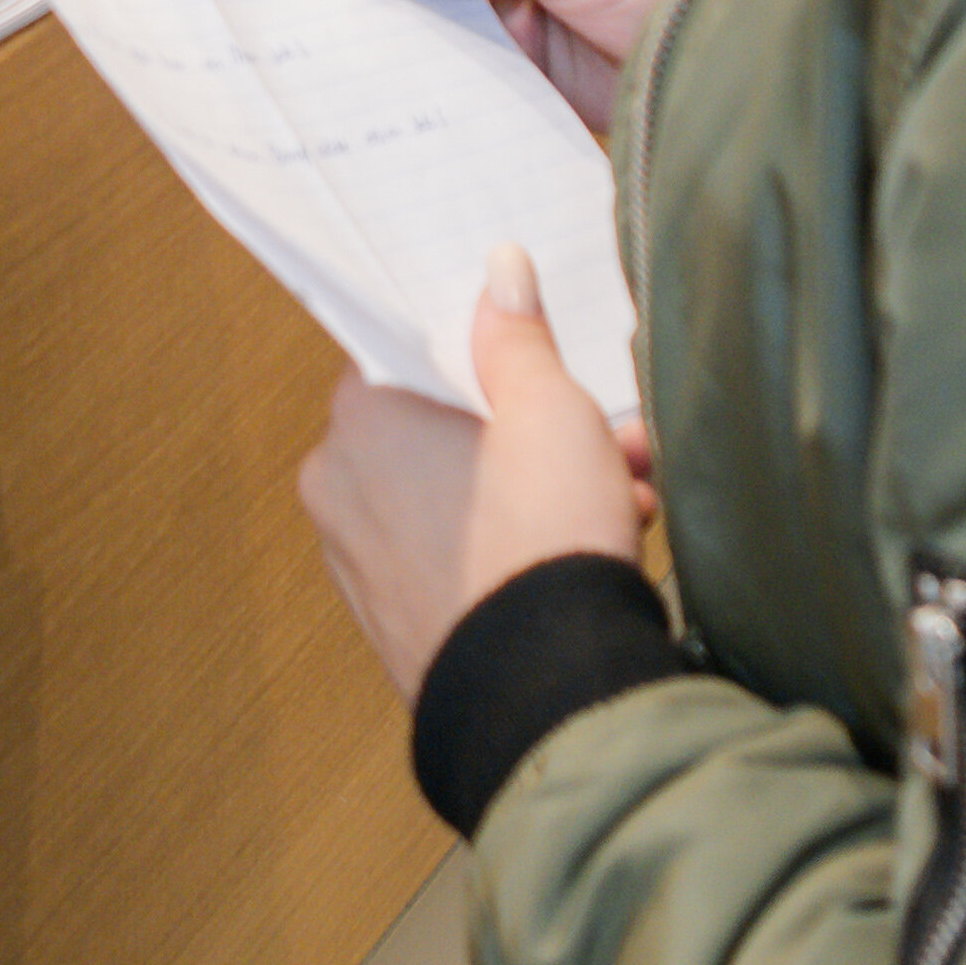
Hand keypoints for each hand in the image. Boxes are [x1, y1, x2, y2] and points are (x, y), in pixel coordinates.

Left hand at [297, 250, 656, 699]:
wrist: (545, 694)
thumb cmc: (543, 536)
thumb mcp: (549, 410)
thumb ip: (516, 337)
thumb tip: (498, 271)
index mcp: (360, 422)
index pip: (406, 353)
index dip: (481, 352)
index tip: (537, 359)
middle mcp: (339, 489)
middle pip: (443, 428)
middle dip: (532, 426)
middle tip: (610, 435)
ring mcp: (360, 564)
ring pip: (458, 493)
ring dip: (537, 485)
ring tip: (626, 496)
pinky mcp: (394, 623)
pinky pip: (455, 554)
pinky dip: (511, 542)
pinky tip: (590, 548)